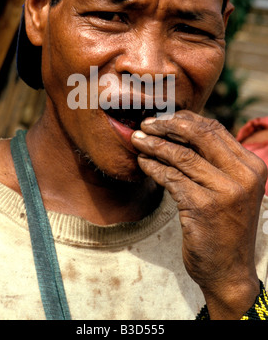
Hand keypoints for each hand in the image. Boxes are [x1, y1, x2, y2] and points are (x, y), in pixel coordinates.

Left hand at [131, 110, 266, 318]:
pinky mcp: (203, 207)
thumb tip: (181, 128)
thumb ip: (215, 161)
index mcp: (251, 166)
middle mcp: (243, 176)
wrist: (229, 271)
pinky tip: (142, 164)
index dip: (185, 120)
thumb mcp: (230, 189)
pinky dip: (153, 167)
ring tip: (137, 141)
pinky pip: (171, 177)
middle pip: (199, 135)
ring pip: (181, 155)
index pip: (215, 129)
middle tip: (146, 124)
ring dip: (154, 145)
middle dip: (167, 125)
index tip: (164, 118)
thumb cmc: (225, 226)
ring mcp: (225, 191)